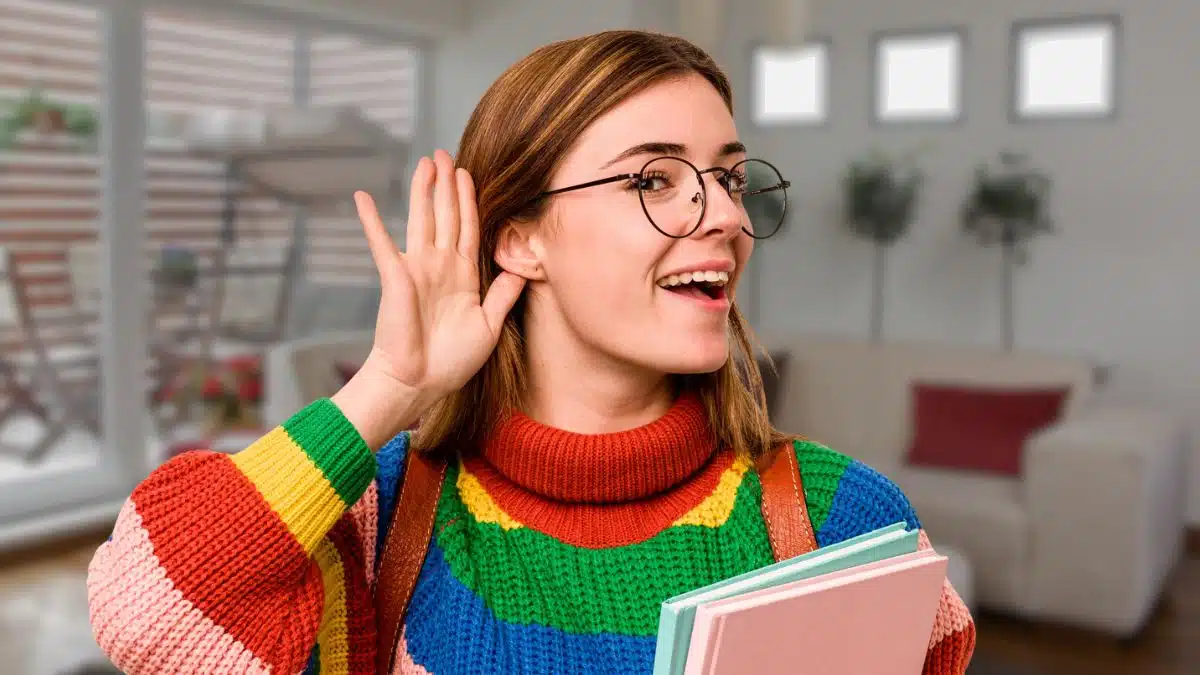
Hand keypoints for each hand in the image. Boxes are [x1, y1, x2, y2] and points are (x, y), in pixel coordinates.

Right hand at [333, 150, 525, 445]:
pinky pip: (382, 243)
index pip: (469, 229)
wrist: (419, 383)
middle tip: (446, 154)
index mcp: (463, 276)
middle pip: (447, 215)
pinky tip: (362, 196)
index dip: (470, 201)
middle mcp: (440, 266)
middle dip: (448, 185)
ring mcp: (417, 269)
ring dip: (423, 190)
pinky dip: (371, 220)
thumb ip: (504, 294)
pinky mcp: (395, 277)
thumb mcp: (489, 326)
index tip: (469, 175)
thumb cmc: (452, 362)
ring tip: (425, 161)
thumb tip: (525, 266)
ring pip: (422, 219)